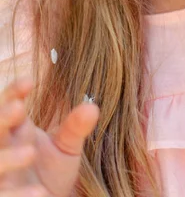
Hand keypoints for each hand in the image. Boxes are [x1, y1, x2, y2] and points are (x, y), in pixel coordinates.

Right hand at [0, 76, 99, 196]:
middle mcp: (3, 148)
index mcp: (16, 130)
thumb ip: (76, 127)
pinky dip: (17, 195)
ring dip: (7, 157)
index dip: (13, 92)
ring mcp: (1, 175)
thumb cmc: (51, 172)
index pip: (8, 104)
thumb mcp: (66, 147)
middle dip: (1, 117)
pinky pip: (4, 196)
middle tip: (18, 108)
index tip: (29, 82)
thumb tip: (93, 107)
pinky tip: (39, 193)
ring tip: (31, 152)